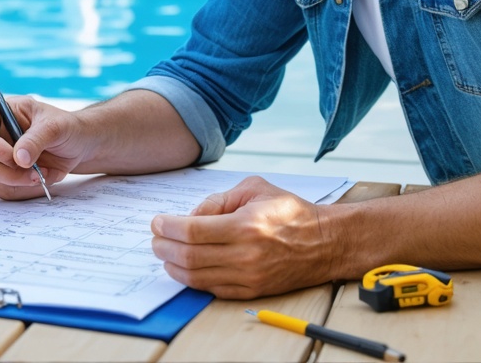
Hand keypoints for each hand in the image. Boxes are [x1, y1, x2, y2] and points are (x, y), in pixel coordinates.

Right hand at [0, 96, 92, 199]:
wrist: (77, 145)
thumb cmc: (64, 127)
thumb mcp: (56, 126)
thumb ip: (37, 139)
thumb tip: (19, 158)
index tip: (14, 156)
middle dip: (3, 170)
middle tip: (34, 172)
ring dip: (13, 183)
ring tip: (41, 175)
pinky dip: (18, 190)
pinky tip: (37, 180)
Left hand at [150, 176, 336, 298]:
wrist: (325, 242)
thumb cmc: (288, 211)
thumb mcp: (253, 188)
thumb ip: (218, 200)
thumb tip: (189, 216)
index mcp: (245, 225)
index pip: (193, 231)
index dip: (168, 227)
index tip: (157, 222)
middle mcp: (246, 254)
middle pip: (190, 256)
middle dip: (164, 247)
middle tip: (155, 238)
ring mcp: (249, 276)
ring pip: (197, 277)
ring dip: (173, 266)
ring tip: (164, 253)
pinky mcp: (252, 291)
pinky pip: (213, 289)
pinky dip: (193, 280)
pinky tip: (184, 268)